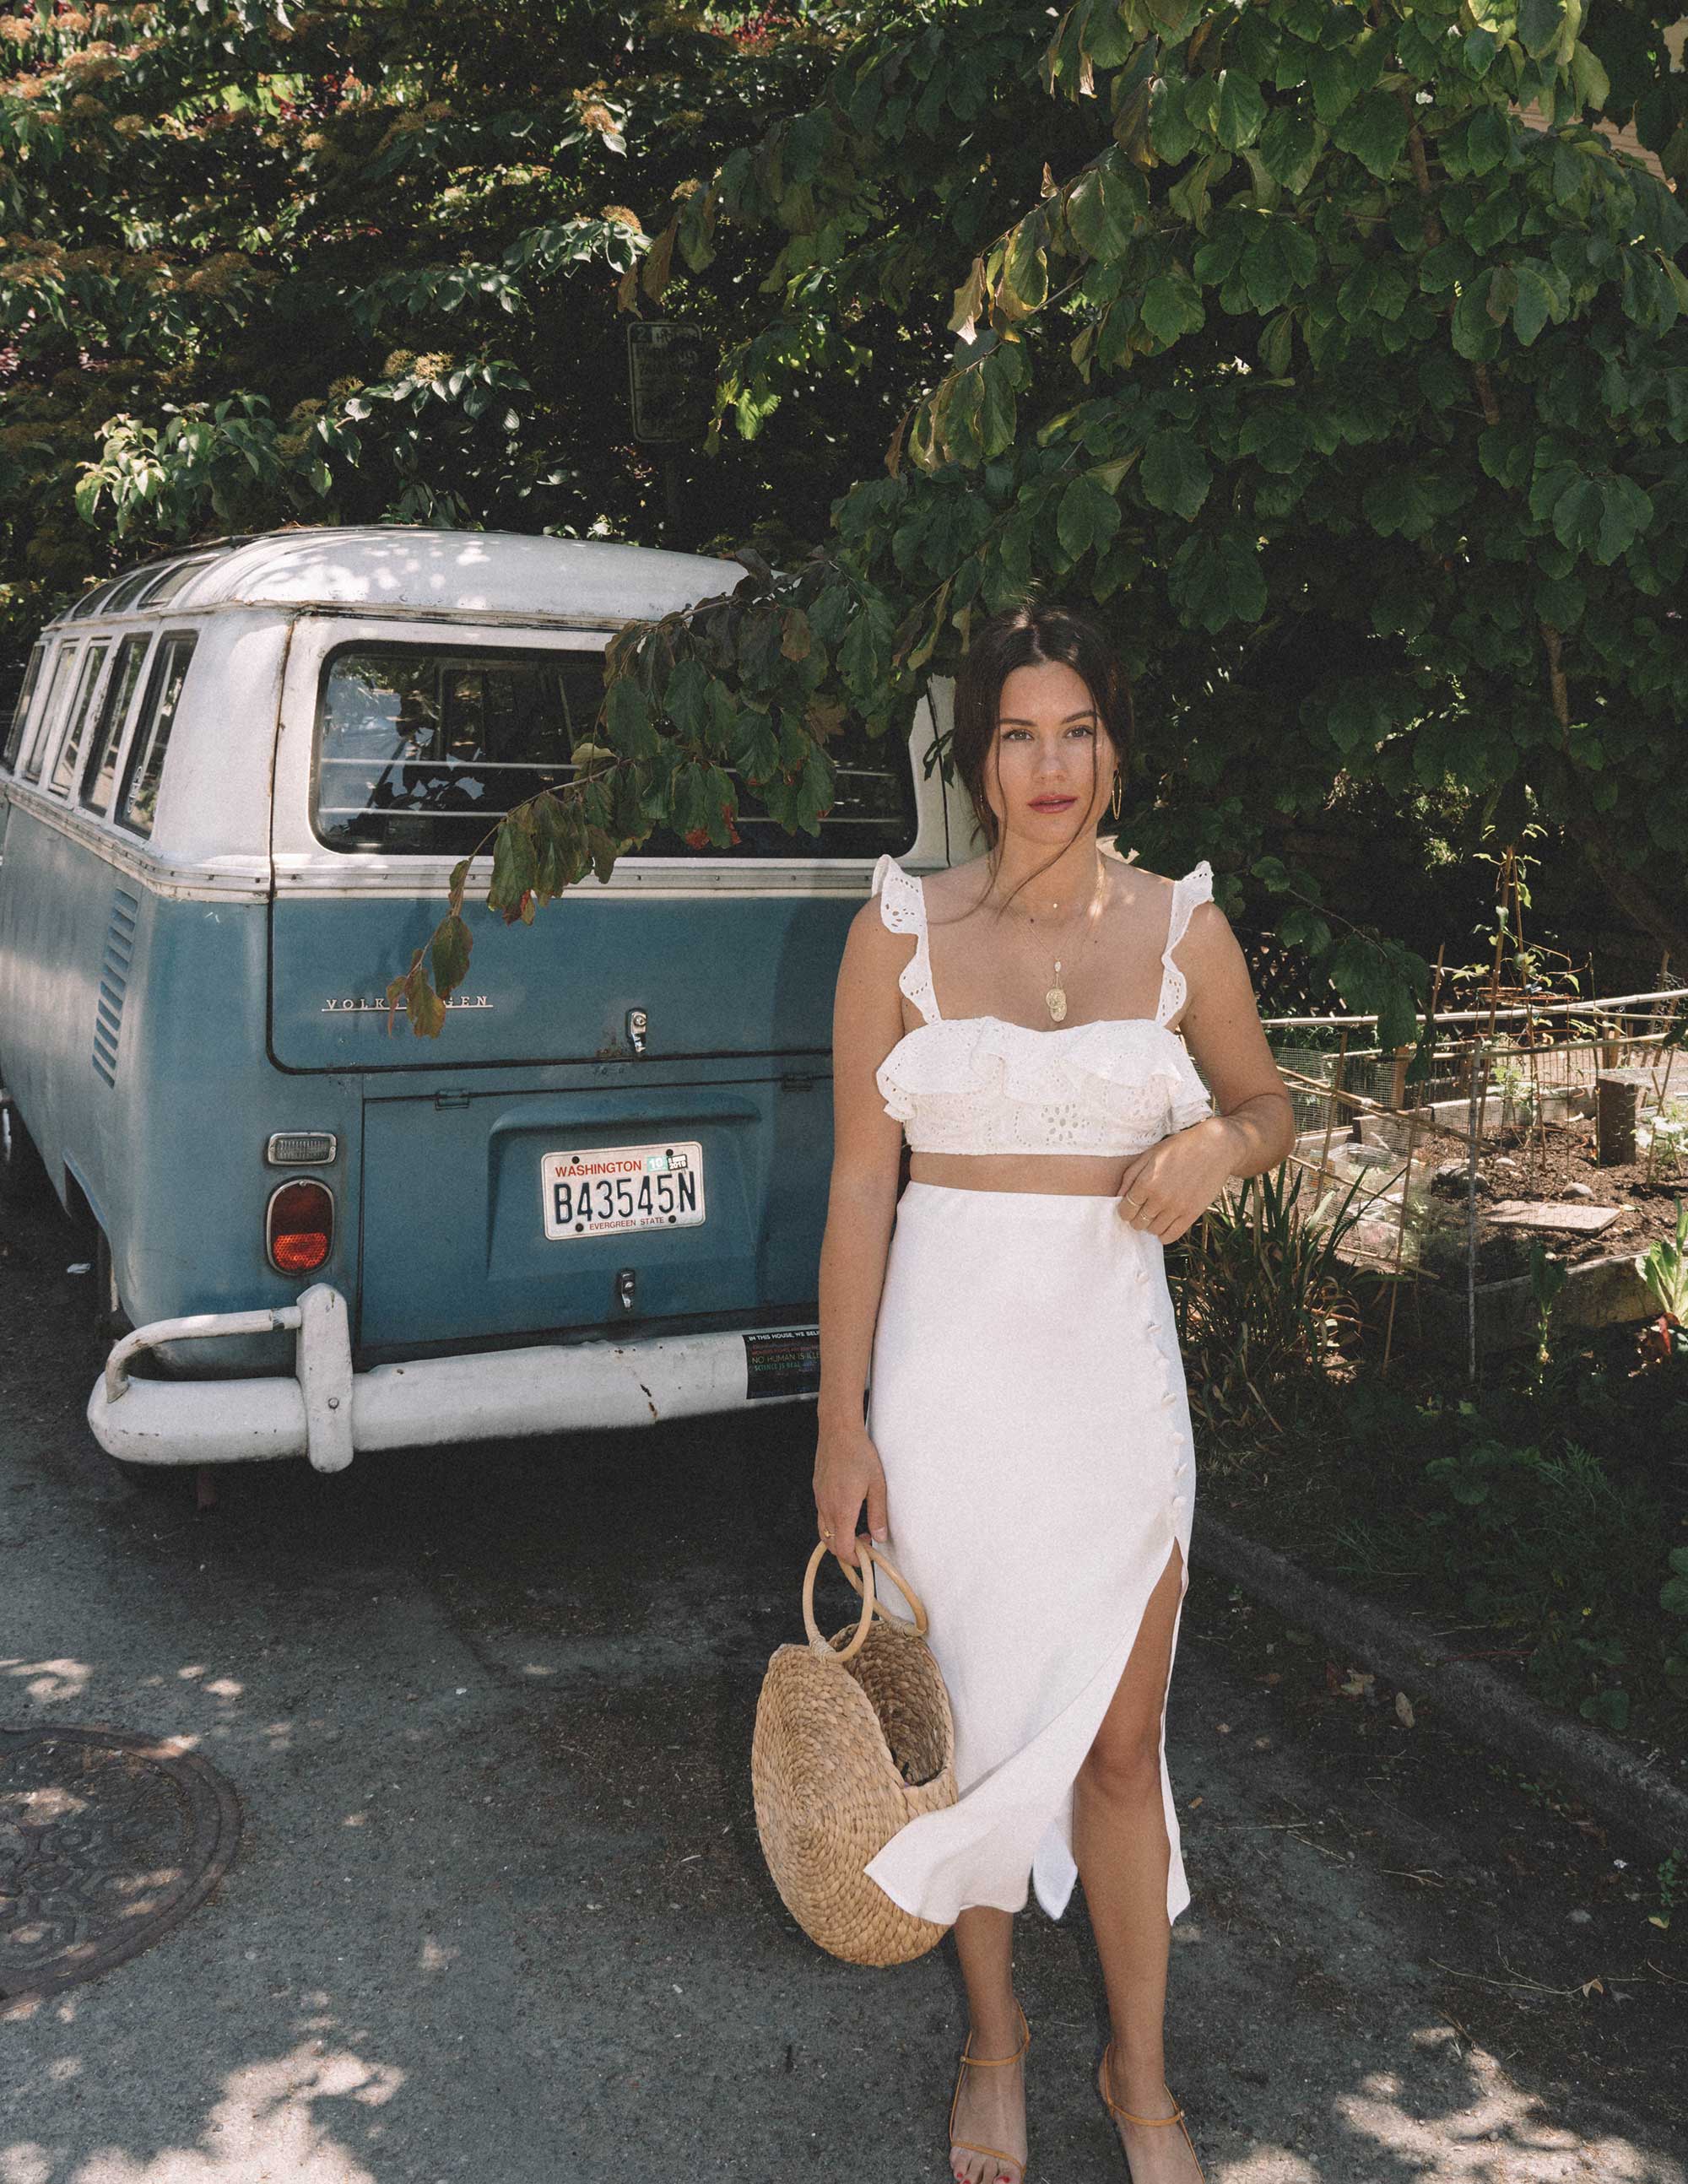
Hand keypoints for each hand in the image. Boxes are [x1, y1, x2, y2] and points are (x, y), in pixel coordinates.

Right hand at [813, 1418, 889, 1569]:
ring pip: (824, 1532)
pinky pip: (821, 1516)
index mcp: (842, 1510)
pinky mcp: (817, 1491)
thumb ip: (878, 1515)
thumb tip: (880, 1537)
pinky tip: (847, 1513)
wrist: (838, 1432)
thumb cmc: (859, 1455)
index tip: (866, 1558)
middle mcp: (827, 1508)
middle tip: (865, 1544)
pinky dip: (833, 1524)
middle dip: (847, 1551)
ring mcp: (819, 1499)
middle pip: (831, 1544)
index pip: (843, 1549)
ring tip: (857, 1531)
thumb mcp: (877, 1486)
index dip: (854, 1559)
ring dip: (839, 1538)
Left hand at [1115, 1117, 1236, 1243]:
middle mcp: (1159, 1198)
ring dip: (1151, 1225)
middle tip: (1143, 1209)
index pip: (1125, 1210)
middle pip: (1137, 1223)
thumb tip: (1118, 1196)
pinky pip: (1171, 1236)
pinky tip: (1165, 1224)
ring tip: (1156, 1214)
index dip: (1125, 1210)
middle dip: (1137, 1218)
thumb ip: (1130, 1176)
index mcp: (1146, 1182)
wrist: (1214, 1147)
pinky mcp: (1192, 1214)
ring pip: (1153, 1230)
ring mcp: (1176, 1208)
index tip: (1130, 1206)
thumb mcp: (1149, 1155)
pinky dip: (1164, 1234)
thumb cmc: (1179, 1147)